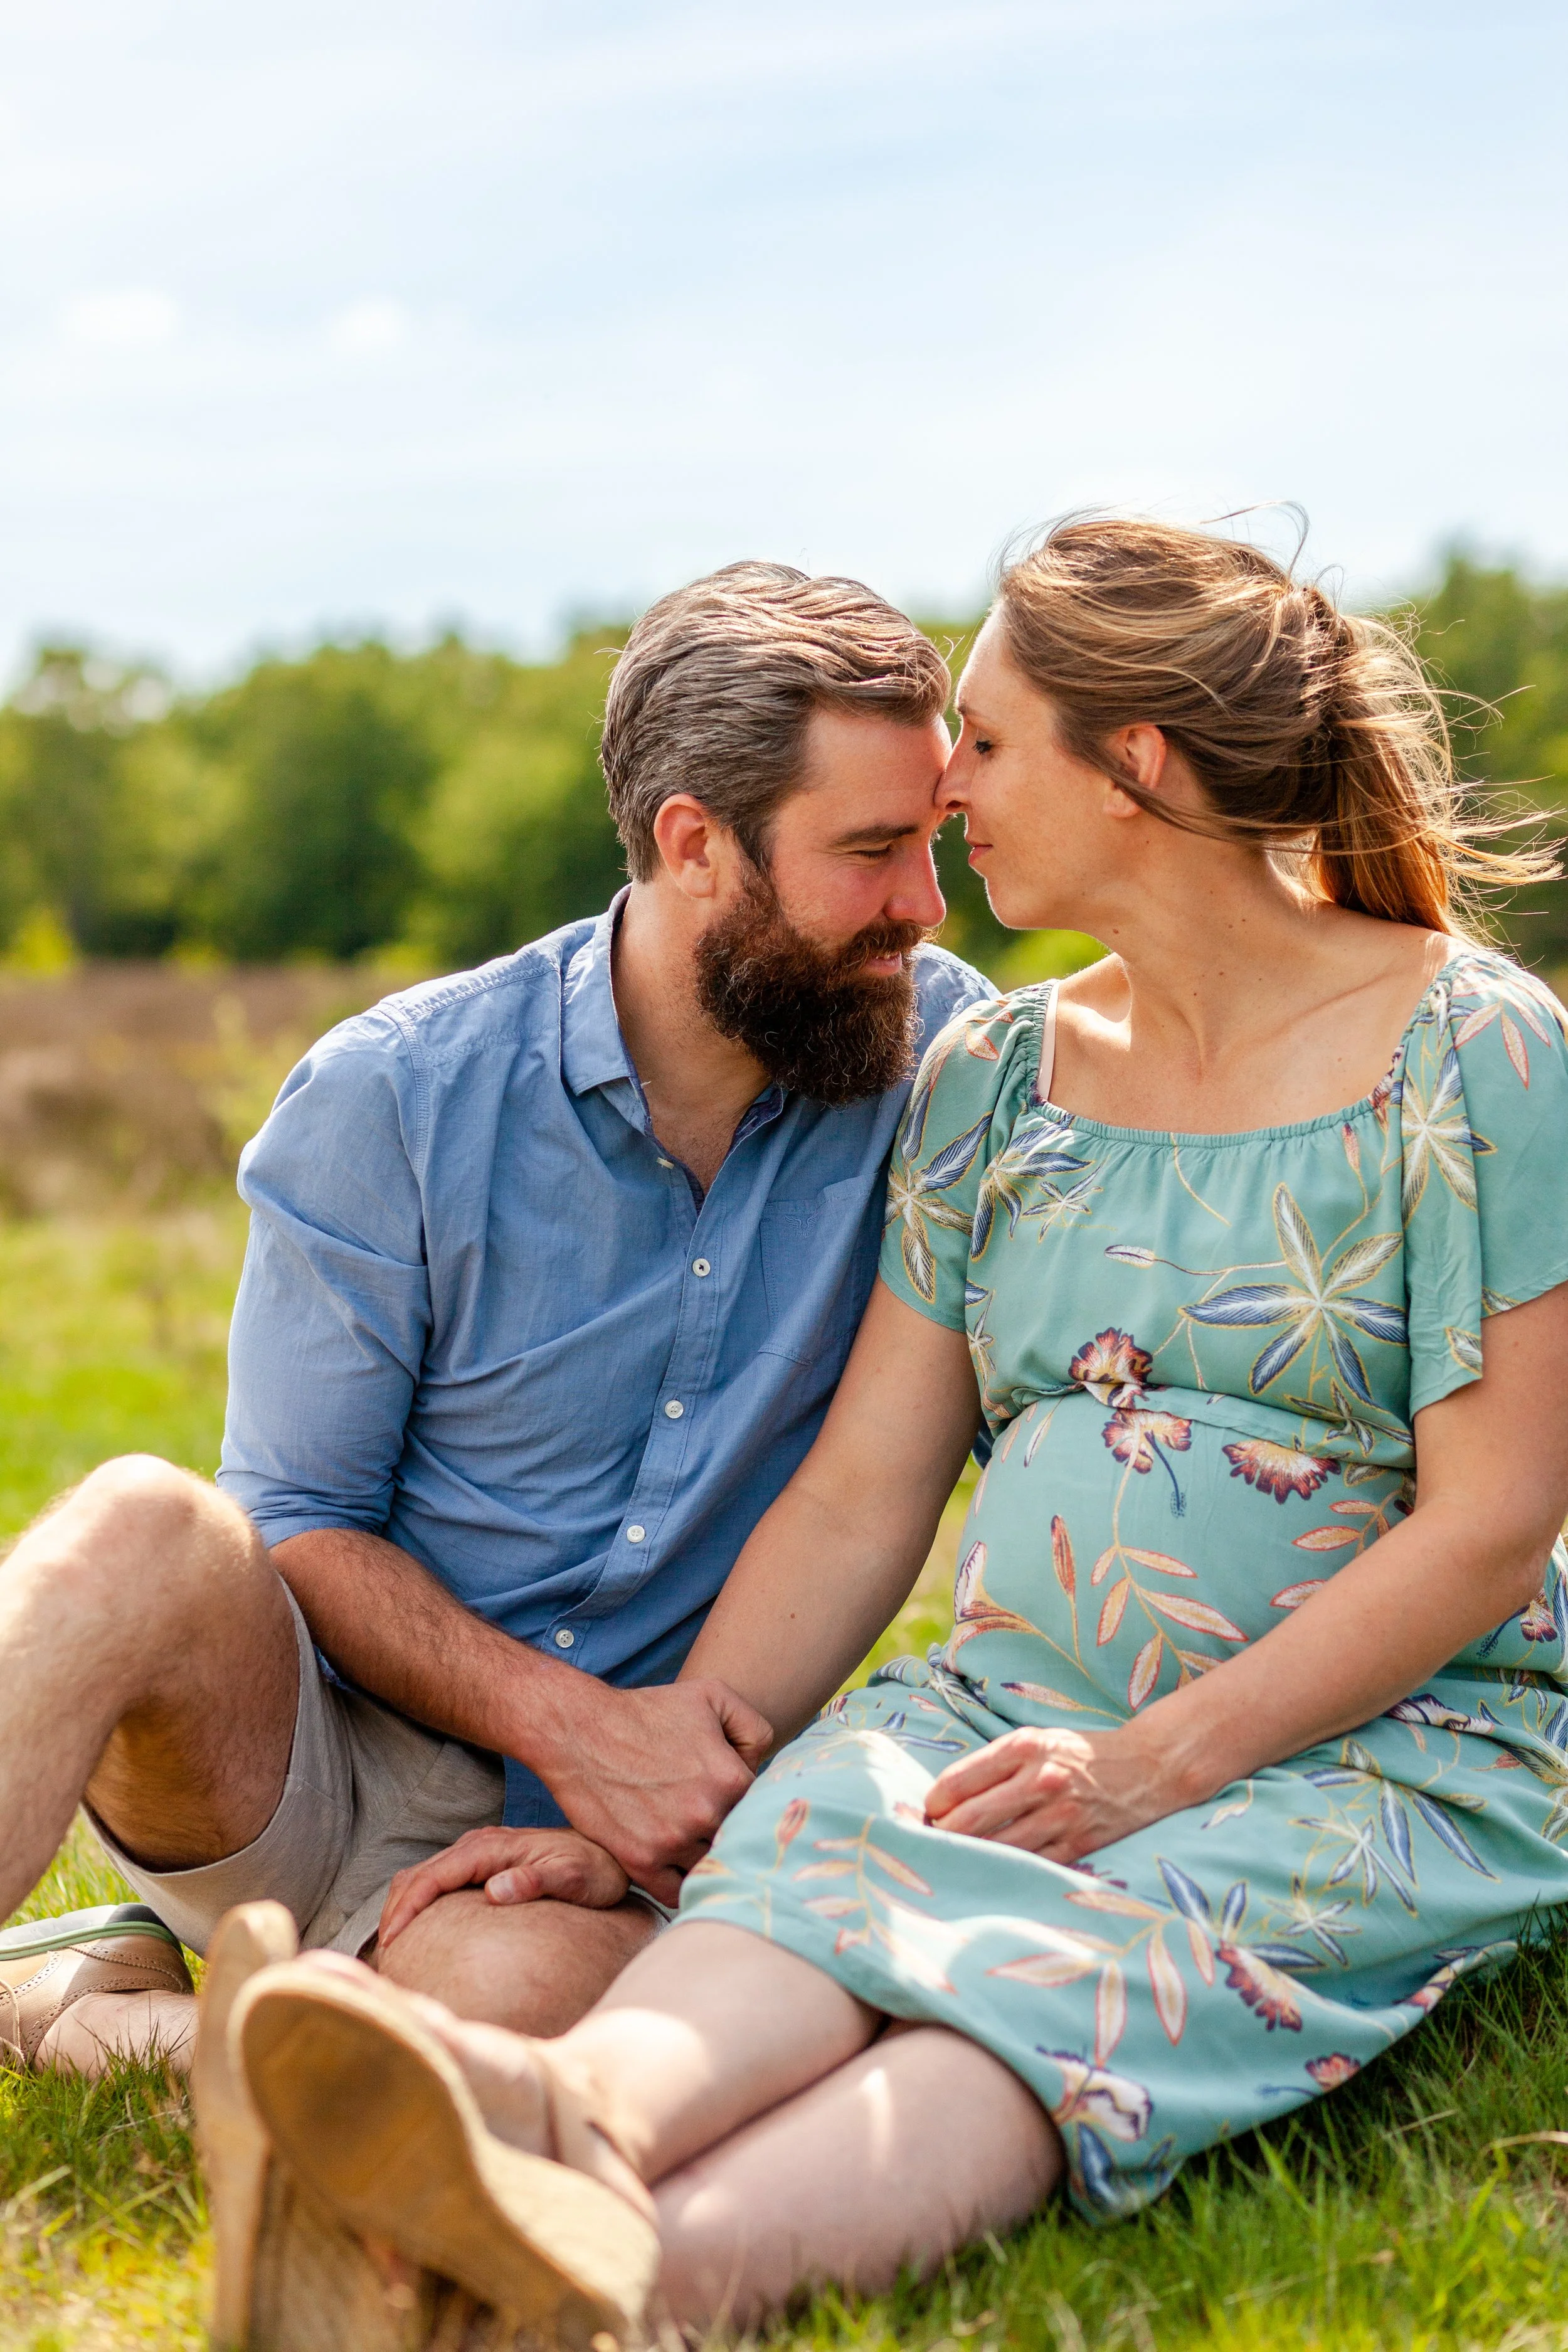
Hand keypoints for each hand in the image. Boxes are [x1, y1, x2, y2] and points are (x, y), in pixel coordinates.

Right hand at [378, 1825, 629, 1948]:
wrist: (611, 1857)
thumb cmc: (595, 1871)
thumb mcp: (574, 1878)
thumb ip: (536, 1880)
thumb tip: (495, 1890)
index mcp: (493, 1848)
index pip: (435, 1875)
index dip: (408, 1908)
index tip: (392, 1941)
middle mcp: (481, 1845)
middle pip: (420, 1874)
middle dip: (395, 1910)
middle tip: (382, 1955)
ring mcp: (480, 1853)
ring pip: (425, 1875)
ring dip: (404, 1906)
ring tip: (392, 1947)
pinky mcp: (484, 1864)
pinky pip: (439, 1880)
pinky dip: (419, 1902)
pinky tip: (417, 1931)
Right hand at [526, 1677, 772, 1906]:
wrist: (579, 1730)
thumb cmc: (646, 1711)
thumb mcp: (712, 1695)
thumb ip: (754, 1730)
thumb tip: (760, 1770)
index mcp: (730, 1778)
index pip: (760, 1809)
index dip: (745, 1803)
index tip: (727, 1798)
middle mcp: (706, 1814)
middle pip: (735, 1841)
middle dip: (726, 1832)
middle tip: (708, 1821)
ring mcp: (672, 1841)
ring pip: (708, 1867)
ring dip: (703, 1858)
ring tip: (691, 1842)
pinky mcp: (639, 1861)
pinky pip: (674, 1892)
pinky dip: (679, 1884)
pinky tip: (675, 1867)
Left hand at [924, 1725, 1174, 1861]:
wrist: (1147, 1766)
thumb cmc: (1080, 1754)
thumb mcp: (1037, 1740)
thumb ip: (994, 1764)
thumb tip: (943, 1799)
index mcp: (1024, 1747)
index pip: (957, 1782)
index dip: (934, 1803)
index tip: (930, 1811)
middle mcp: (1040, 1779)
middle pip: (967, 1820)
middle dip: (943, 1834)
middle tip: (936, 1838)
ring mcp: (1059, 1815)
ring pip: (994, 1847)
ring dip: (969, 1855)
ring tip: (959, 1855)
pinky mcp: (1077, 1844)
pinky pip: (1028, 1863)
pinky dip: (1006, 1868)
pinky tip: (994, 1868)